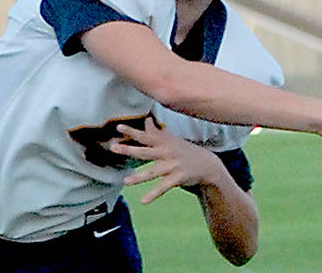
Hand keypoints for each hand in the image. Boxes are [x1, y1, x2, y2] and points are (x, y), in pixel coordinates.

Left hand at [108, 116, 226, 204]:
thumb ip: (157, 132)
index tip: (118, 127)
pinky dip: (153, 194)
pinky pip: (163, 187)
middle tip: (113, 148)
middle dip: (129, 150)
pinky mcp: (178, 178)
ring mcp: (172, 166)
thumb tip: (146, 120)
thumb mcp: (172, 140)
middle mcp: (167, 152)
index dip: (132, 131)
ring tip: (125, 182)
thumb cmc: (185, 151)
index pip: (145, 135)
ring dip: (138, 177)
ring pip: (152, 172)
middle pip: (144, 151)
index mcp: (164, 142)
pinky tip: (143, 201)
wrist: (208, 165)